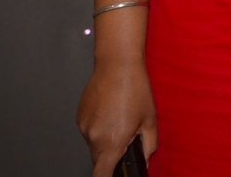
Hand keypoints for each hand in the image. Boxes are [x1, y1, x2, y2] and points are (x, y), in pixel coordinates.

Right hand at [77, 58, 156, 176]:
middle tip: (127, 135)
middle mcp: (93, 137)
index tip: (114, 176)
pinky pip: (89, 129)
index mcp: (111, 141)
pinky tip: (111, 110)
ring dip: (105, 138)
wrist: (117, 64)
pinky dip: (99, 126)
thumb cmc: (135, 88)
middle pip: (99, 158)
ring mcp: (84, 126)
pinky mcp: (79, 116)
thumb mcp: (150, 119)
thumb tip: (144, 160)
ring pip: (94, 143)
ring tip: (120, 117)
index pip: (102, 174)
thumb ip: (148, 145)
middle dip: (112, 154)